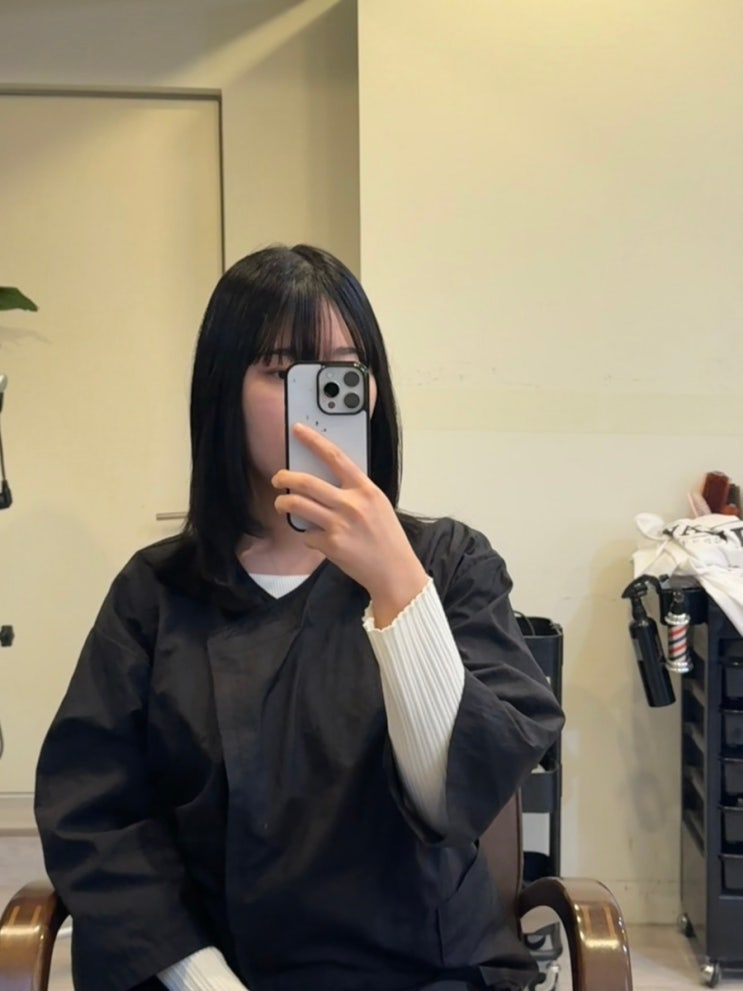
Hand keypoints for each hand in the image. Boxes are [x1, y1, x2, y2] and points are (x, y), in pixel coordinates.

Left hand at [272, 423, 427, 626]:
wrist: (395, 571)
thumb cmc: (387, 538)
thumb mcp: (378, 505)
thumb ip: (355, 491)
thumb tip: (326, 480)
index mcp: (366, 489)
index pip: (335, 457)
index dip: (314, 441)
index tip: (298, 430)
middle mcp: (351, 503)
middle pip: (306, 481)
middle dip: (285, 477)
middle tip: (278, 478)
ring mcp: (339, 524)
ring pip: (297, 505)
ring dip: (283, 503)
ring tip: (283, 504)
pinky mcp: (330, 544)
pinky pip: (306, 534)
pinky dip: (307, 535)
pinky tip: (316, 538)